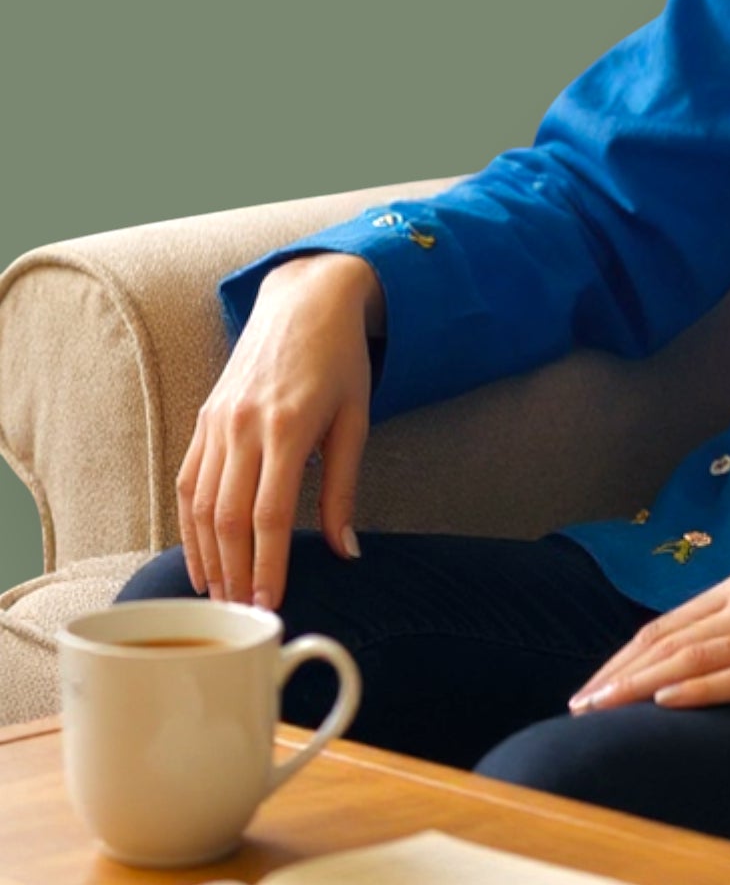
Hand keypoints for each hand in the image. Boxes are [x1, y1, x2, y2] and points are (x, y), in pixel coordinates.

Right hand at [176, 252, 384, 611]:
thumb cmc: (340, 361)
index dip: (267, 566)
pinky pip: (187, 479)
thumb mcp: (355, 420)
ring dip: (205, 556)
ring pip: (199, 504)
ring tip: (217, 596)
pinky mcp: (204, 418)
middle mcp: (244, 426)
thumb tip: (345, 551)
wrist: (307, 300)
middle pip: (226, 518)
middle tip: (240, 615)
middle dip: (233, 573)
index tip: (269, 605)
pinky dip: (189, 523)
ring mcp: (217, 421)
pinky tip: (200, 553)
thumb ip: (343, 488)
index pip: (268, 515)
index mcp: (287, 427)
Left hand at [566, 562, 729, 713]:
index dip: (623, 658)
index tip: (590, 690)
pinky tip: (666, 702)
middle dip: (616, 675)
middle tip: (575, 709)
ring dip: (638, 685)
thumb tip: (696, 666)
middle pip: (668, 639)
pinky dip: (698, 689)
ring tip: (599, 710)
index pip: (667, 624)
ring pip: (693, 657)